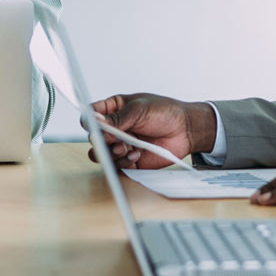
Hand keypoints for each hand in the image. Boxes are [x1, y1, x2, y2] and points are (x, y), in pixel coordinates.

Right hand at [87, 94, 213, 168]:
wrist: (185, 129)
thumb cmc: (165, 112)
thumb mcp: (139, 109)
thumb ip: (117, 118)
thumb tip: (96, 122)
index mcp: (114, 110)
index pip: (91, 115)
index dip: (89, 121)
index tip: (95, 124)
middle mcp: (115, 129)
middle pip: (94, 137)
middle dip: (101, 140)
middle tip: (113, 139)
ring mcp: (121, 145)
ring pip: (102, 154)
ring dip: (110, 153)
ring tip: (124, 148)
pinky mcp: (130, 160)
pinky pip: (117, 165)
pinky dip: (122, 162)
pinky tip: (136, 155)